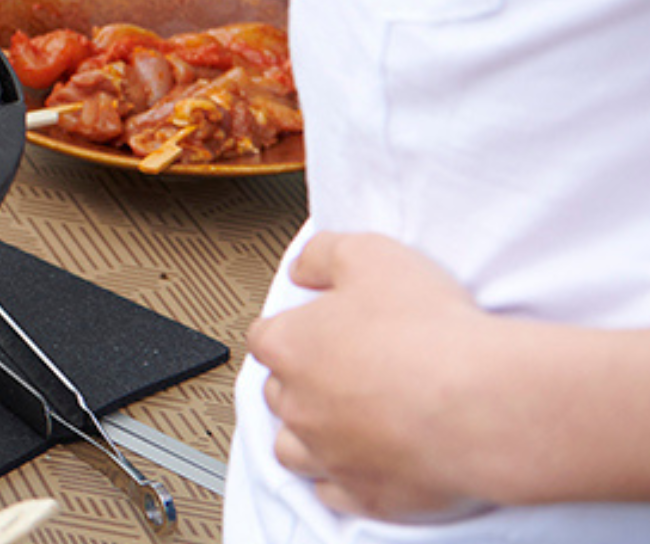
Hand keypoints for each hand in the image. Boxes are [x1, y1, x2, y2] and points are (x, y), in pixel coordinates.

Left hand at [247, 232, 499, 523]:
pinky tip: (364, 467)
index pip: (267, 337)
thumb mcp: (372, 255)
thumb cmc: (432, 333)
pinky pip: (334, 495)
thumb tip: (304, 268)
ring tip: (341, 424)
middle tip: (342, 373)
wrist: (484, 402)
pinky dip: (343, 482)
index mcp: (293, 348)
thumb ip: (326, 255)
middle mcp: (299, 406)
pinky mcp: (366, 496)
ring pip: (293, 450)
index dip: (293, 330)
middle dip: (302, 383)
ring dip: (308, 437)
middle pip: (279, 394)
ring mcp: (329, 455)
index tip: (314, 329)